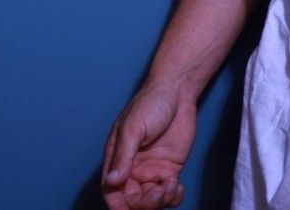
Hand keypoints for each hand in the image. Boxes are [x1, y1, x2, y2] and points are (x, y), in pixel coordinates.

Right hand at [101, 83, 196, 208]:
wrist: (177, 91)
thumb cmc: (150, 103)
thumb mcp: (133, 128)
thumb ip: (123, 156)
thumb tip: (112, 181)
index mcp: (117, 157)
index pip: (111, 190)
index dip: (119, 205)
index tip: (132, 208)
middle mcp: (132, 168)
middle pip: (133, 201)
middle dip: (146, 204)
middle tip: (159, 192)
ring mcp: (151, 170)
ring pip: (152, 201)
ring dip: (161, 202)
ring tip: (171, 186)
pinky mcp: (169, 169)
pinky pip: (168, 194)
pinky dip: (173, 197)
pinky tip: (177, 187)